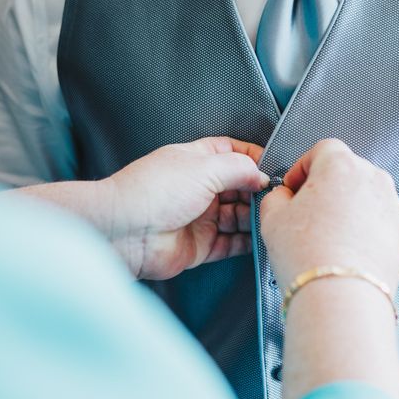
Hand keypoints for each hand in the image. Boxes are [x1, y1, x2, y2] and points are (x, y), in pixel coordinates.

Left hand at [105, 137, 268, 279]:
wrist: (124, 232)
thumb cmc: (150, 193)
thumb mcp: (203, 168)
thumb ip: (239, 168)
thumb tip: (262, 174)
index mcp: (197, 161)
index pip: (233, 153)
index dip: (254, 159)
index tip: (273, 167)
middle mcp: (200, 188)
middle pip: (240, 187)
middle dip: (258, 191)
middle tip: (275, 197)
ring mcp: (201, 217)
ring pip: (239, 216)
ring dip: (254, 217)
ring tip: (268, 217)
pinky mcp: (201, 245)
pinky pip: (232, 244)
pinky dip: (247, 242)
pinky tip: (259, 237)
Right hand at [260, 139, 398, 294]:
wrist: (340, 295)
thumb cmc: (305, 253)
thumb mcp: (272, 216)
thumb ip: (276, 196)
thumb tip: (285, 196)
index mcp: (341, 165)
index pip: (321, 150)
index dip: (303, 168)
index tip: (293, 188)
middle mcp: (373, 179)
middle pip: (347, 171)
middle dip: (327, 187)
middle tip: (308, 213)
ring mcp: (393, 206)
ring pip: (366, 197)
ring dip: (348, 208)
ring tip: (328, 236)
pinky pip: (380, 223)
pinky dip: (365, 230)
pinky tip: (346, 250)